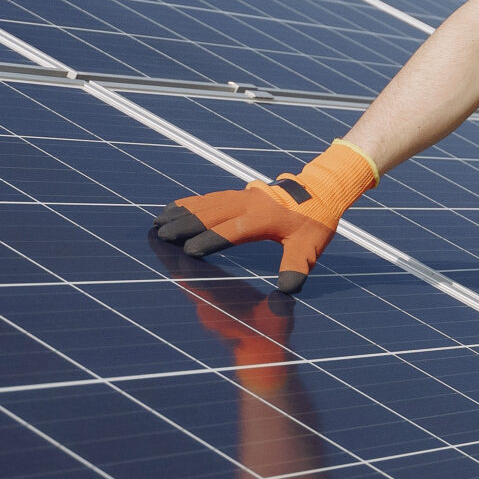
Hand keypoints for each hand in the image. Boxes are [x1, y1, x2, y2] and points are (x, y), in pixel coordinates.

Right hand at [151, 142, 376, 293]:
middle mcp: (248, 203)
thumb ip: (297, 266)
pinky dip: (190, 202)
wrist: (321, 191)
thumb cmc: (314, 221)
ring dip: (182, 212)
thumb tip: (288, 288)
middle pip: (212, 213)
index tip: (188, 250)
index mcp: (264, 217)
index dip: (210, 240)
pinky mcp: (239, 194)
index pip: (232, 231)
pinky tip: (172, 208)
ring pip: (207, 203)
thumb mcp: (310, 246)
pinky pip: (210, 197)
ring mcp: (242, 196)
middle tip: (162, 236)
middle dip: (186, 225)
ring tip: (158, 222)